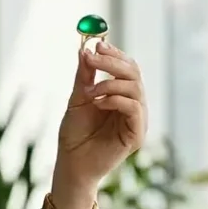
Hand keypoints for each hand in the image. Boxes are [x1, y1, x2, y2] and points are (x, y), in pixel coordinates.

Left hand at [52, 41, 148, 208]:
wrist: (71, 163)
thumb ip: (84, 76)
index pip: (126, 68)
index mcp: (121, 96)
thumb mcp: (78, 98)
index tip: (98, 45)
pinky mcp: (136, 135)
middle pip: (134, 74)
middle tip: (94, 57)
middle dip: (113, 62)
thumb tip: (85, 49)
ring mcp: (137, 121)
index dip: (115, 54)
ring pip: (136, 89)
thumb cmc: (74, 134)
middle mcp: (133, 106)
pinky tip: (99, 103)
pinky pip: (134, 109)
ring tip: (90, 92)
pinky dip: (116, 100)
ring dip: (111, 83)